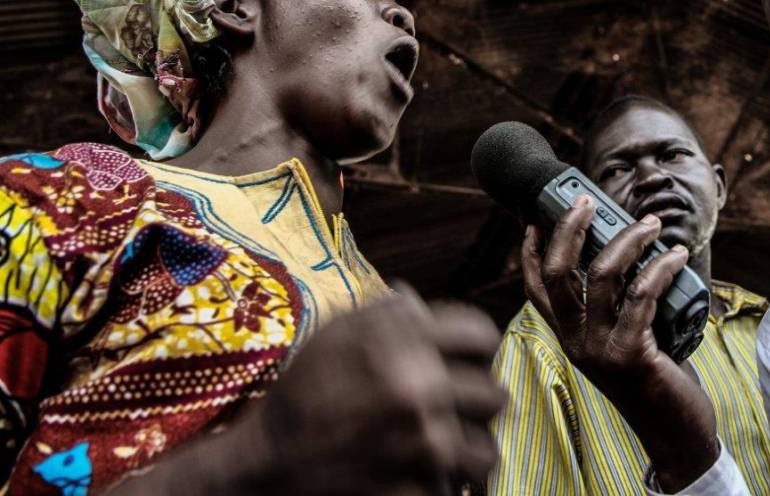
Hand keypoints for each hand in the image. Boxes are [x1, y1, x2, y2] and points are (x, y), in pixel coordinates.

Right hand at [113, 285, 505, 494]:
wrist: (265, 467)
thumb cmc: (302, 395)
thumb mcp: (337, 334)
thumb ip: (388, 314)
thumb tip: (422, 304)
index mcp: (406, 343)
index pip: (482, 336)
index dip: (476, 348)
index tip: (466, 361)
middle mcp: (422, 390)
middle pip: (493, 395)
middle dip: (474, 402)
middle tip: (454, 409)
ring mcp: (423, 446)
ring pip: (486, 451)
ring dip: (469, 451)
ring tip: (448, 449)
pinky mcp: (418, 490)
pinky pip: (456, 489)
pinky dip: (443, 485)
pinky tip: (422, 474)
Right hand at [522, 195, 717, 491]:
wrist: (675, 434)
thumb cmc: (655, 379)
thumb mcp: (624, 340)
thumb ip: (618, 306)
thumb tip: (630, 250)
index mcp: (569, 336)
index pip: (535, 288)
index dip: (530, 250)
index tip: (537, 216)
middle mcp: (575, 342)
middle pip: (558, 272)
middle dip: (569, 228)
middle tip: (588, 201)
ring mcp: (599, 349)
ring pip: (601, 274)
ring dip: (628, 239)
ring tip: (651, 223)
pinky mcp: (630, 354)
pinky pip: (641, 295)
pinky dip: (660, 266)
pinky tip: (674, 255)